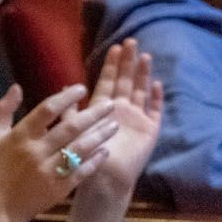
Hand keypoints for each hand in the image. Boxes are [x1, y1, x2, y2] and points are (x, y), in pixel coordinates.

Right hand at [0, 83, 118, 221]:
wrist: (0, 207)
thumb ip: (4, 110)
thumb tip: (17, 86)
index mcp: (22, 135)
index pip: (47, 110)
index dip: (66, 97)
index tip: (82, 88)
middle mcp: (37, 151)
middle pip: (70, 127)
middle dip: (93, 114)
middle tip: (110, 104)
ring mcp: (50, 170)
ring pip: (80, 148)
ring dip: (100, 136)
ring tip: (115, 126)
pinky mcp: (59, 188)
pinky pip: (82, 171)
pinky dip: (95, 161)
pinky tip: (105, 151)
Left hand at [73, 39, 163, 207]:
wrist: (103, 179)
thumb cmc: (86, 156)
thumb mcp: (74, 131)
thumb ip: (70, 111)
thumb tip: (63, 87)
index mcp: (102, 108)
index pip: (108, 81)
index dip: (111, 65)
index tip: (114, 47)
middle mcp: (120, 110)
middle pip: (125, 81)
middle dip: (128, 62)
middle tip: (131, 42)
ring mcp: (136, 119)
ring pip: (140, 91)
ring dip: (142, 74)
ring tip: (145, 56)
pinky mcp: (149, 130)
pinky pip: (155, 111)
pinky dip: (157, 98)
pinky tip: (157, 84)